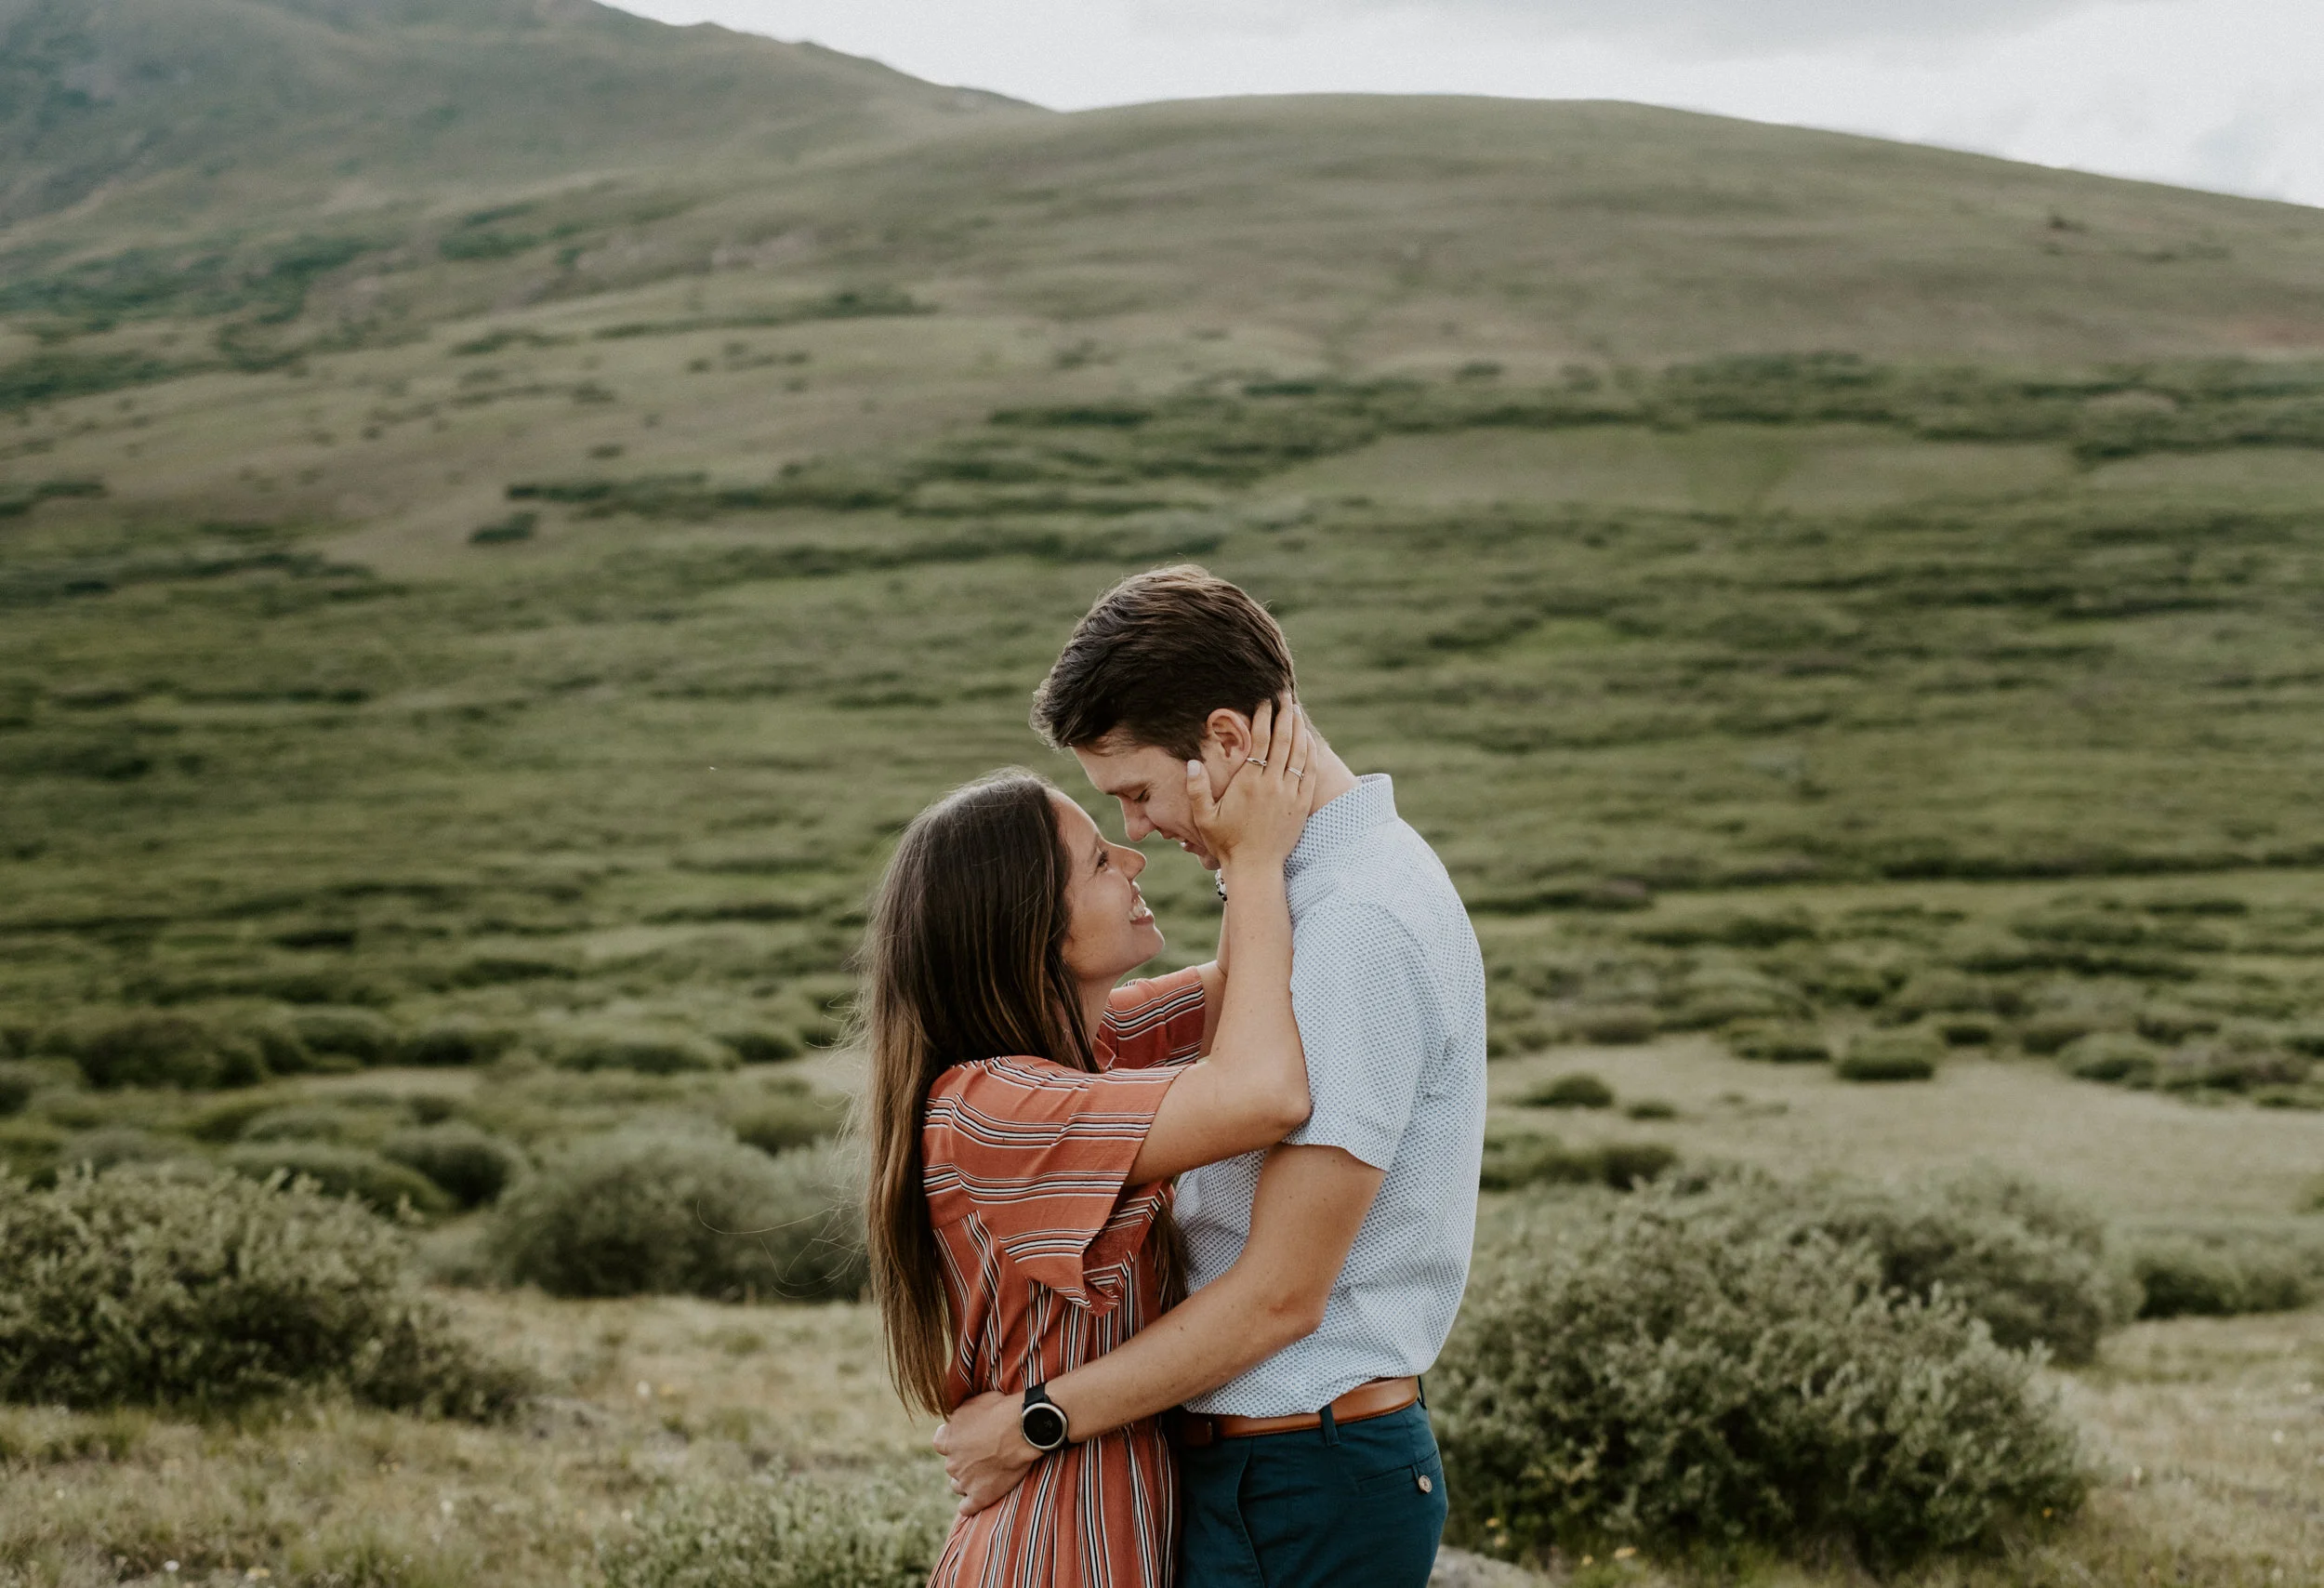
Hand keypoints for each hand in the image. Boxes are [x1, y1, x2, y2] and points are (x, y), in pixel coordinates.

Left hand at [932, 1390, 1041, 1515]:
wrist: (1023, 1429)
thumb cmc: (1001, 1410)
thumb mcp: (973, 1403)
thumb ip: (959, 1417)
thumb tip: (956, 1420)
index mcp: (946, 1439)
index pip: (941, 1443)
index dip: (954, 1440)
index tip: (966, 1437)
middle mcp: (951, 1461)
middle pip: (952, 1464)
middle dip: (964, 1460)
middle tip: (983, 1453)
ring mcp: (965, 1481)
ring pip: (958, 1485)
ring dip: (967, 1480)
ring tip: (986, 1473)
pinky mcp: (980, 1496)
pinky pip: (967, 1508)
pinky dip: (971, 1504)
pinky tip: (979, 1497)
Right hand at [1189, 699, 1315, 877]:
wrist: (1256, 867)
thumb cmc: (1226, 842)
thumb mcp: (1204, 817)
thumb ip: (1196, 789)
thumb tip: (1192, 763)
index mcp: (1248, 783)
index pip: (1260, 741)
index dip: (1264, 718)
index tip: (1264, 701)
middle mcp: (1272, 784)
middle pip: (1283, 740)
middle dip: (1284, 715)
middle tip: (1284, 696)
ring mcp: (1289, 794)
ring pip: (1298, 753)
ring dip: (1298, 729)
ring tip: (1295, 711)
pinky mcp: (1301, 804)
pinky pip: (1309, 772)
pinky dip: (1309, 753)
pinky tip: (1307, 741)